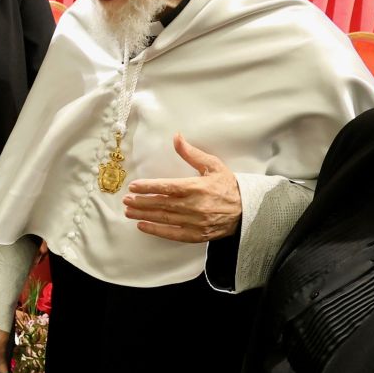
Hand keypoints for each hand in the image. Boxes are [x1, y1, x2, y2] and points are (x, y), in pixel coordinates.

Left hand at [124, 134, 242, 242]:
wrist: (247, 210)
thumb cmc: (228, 185)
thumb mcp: (212, 165)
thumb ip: (191, 153)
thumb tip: (176, 137)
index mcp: (197, 187)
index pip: (167, 187)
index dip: (149, 187)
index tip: (133, 186)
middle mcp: (195, 205)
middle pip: (162, 204)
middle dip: (142, 202)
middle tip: (126, 200)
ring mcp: (196, 222)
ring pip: (164, 218)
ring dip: (145, 215)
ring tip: (129, 212)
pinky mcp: (197, 234)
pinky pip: (173, 234)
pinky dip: (157, 231)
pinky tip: (143, 226)